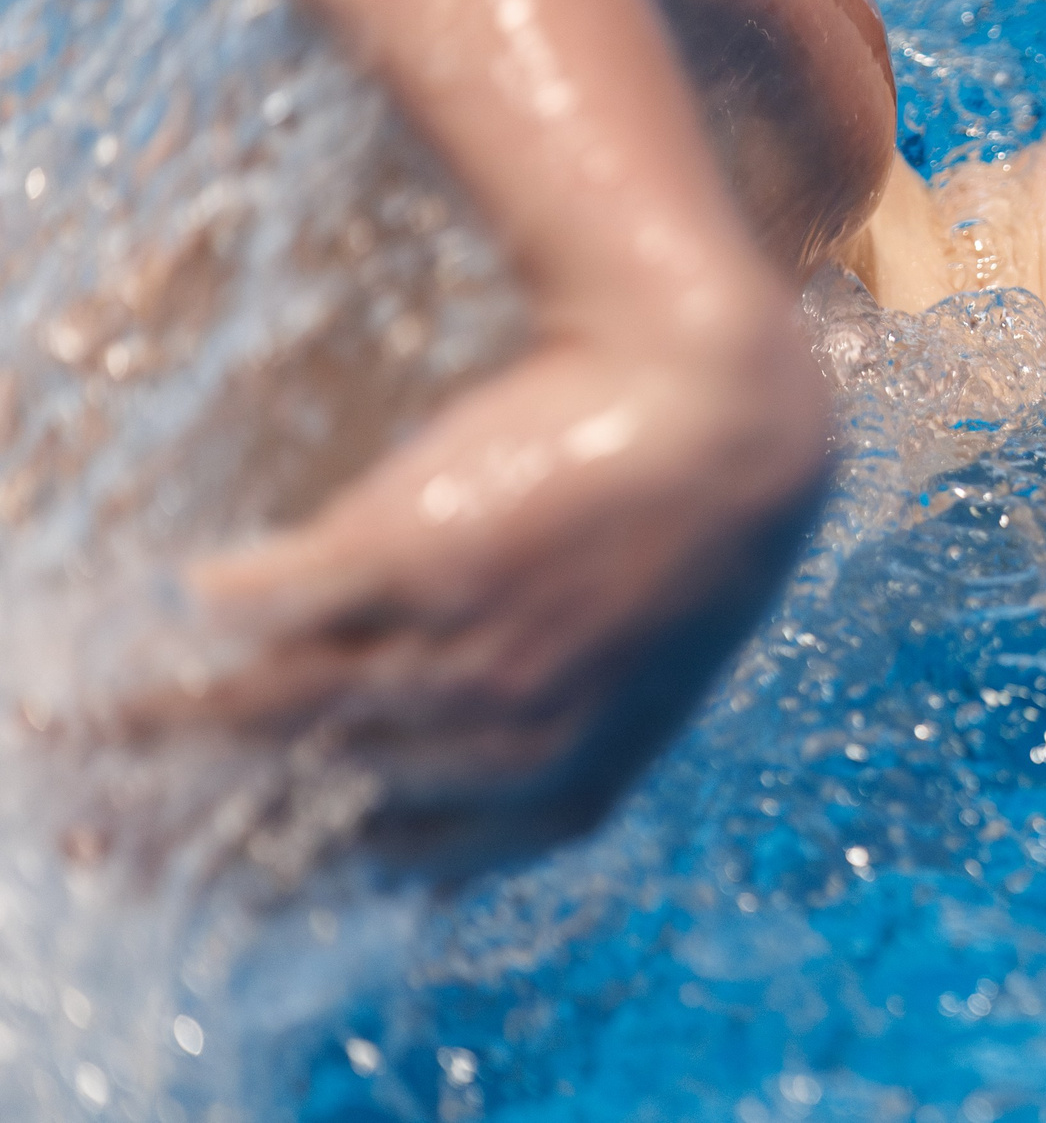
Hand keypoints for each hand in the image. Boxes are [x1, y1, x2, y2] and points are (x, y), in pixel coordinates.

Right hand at [130, 271, 829, 871]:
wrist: (723, 404)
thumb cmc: (676, 538)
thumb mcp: (635, 683)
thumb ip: (544, 751)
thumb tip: (444, 825)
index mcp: (562, 794)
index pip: (392, 865)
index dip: (291, 870)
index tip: (218, 874)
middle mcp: (503, 743)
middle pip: (314, 791)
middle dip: (197, 812)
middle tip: (104, 822)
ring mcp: (458, 649)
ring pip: (277, 707)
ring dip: (165, 724)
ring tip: (89, 730)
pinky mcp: (421, 551)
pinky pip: (282, 598)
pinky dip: (224, 600)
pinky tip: (191, 595)